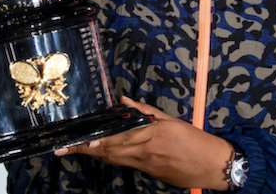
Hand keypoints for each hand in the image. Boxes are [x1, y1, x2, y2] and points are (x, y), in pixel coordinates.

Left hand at [55, 97, 233, 189]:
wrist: (211, 166)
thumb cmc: (196, 142)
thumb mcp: (172, 121)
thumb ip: (146, 112)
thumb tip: (125, 103)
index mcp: (152, 135)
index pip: (116, 136)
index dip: (94, 140)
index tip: (78, 141)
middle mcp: (145, 151)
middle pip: (108, 151)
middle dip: (85, 150)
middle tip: (64, 148)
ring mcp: (145, 164)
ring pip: (113, 159)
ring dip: (94, 155)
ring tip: (76, 150)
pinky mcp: (148, 172)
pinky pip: (124, 163)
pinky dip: (110, 158)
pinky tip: (102, 154)